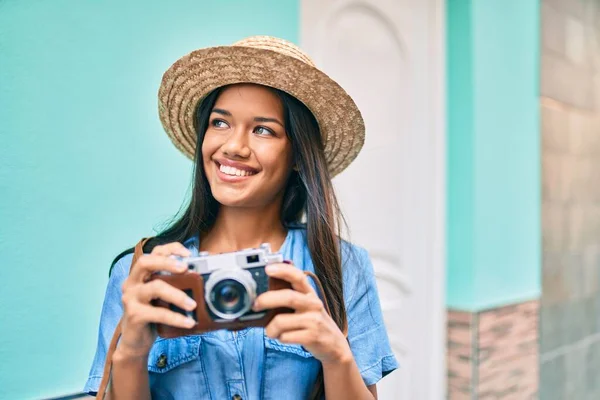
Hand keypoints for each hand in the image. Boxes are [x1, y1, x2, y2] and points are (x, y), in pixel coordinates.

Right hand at [118, 242, 196, 357]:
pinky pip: (158, 313)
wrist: (135, 342)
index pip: (153, 253)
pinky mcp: (134, 315)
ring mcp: (131, 298)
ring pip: (155, 288)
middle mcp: (132, 283)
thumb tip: (201, 279)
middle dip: (167, 262)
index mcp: (140, 275)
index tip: (188, 253)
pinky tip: (188, 322)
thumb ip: (174, 286)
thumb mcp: (162, 298)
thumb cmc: (152, 316)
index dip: (170, 249)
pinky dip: (176, 317)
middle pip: (145, 262)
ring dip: (177, 294)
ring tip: (193, 304)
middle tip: (185, 268)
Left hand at [253, 263, 351, 365]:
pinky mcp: (312, 336)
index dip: (283, 270)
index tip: (268, 268)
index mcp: (309, 294)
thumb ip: (288, 299)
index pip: (298, 276)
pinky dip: (279, 338)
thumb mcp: (305, 307)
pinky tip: (283, 338)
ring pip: (281, 321)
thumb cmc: (312, 323)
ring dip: (270, 328)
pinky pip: (285, 337)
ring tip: (271, 331)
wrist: (334, 345)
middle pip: (288, 297)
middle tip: (255, 304)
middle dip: (267, 299)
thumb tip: (260, 297)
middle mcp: (313, 304)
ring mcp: (314, 320)